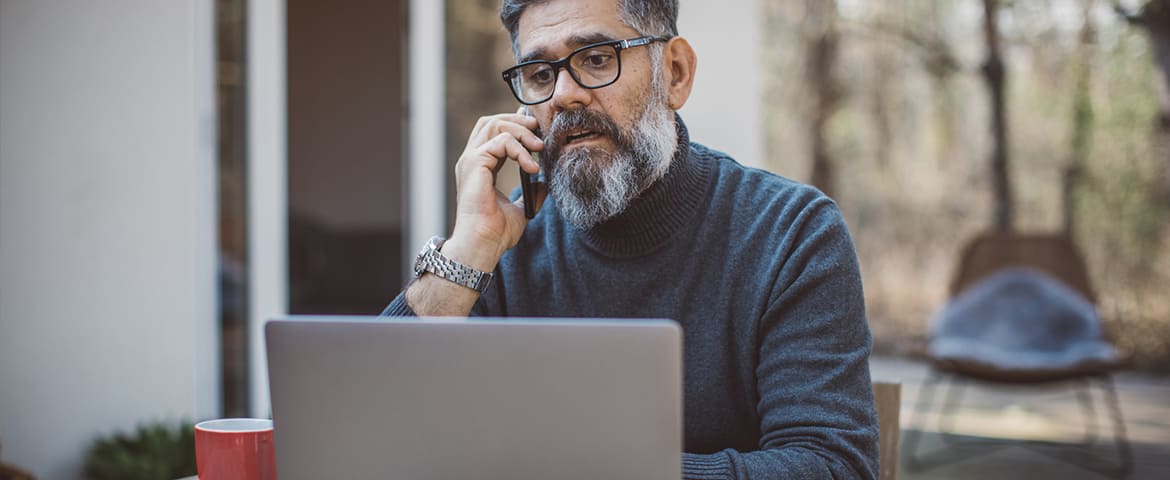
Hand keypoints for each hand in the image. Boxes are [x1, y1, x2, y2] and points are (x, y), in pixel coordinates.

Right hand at [444, 111, 544, 271]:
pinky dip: (520, 150)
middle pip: (491, 122)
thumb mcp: (521, 208)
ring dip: (521, 132)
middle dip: (517, 121)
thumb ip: (530, 193)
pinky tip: (532, 167)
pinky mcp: (474, 164)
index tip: (537, 134)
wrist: (484, 245)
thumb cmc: (496, 233)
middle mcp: (472, 160)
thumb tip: (544, 183)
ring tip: (539, 147)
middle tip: (538, 130)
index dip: (515, 127)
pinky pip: (501, 141)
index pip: (493, 133)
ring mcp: (471, 160)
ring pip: (495, 125)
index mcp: (480, 168)